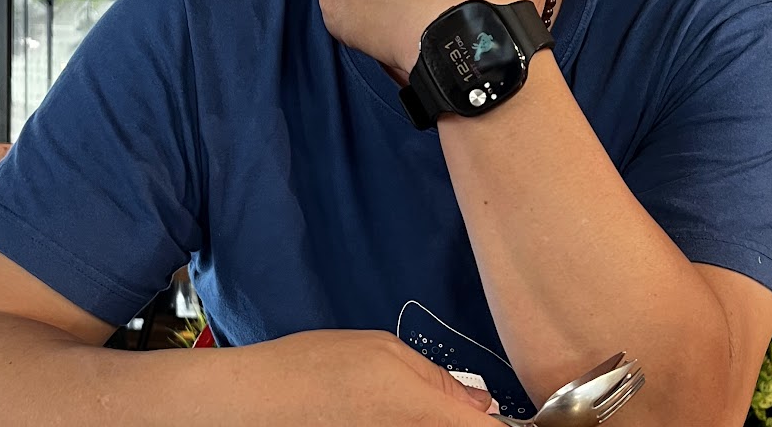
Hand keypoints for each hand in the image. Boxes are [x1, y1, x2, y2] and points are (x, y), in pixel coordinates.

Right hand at [253, 329, 495, 424]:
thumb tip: (482, 408)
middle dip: (471, 425)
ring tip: (409, 405)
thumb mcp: (388, 352)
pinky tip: (393, 417)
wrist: (257, 404)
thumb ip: (441, 382)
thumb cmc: (319, 367)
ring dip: (441, 425)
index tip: (515, 417)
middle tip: (466, 410)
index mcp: (429, 417)